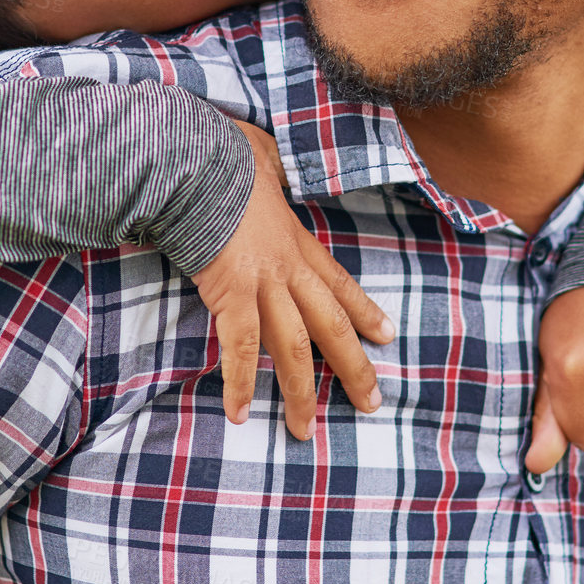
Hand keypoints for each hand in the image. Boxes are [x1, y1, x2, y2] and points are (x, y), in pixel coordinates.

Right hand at [192, 120, 394, 440]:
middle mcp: (288, 268)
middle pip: (331, 327)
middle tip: (370, 404)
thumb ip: (273, 168)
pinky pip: (240, 348)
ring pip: (293, 349)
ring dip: (300, 393)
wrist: (196, 159)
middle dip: (353, 368)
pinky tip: (240, 414)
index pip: (339, 283)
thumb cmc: (224, 153)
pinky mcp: (230, 293)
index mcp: (296, 239)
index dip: (364, 311)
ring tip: (304, 431)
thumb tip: (269, 161)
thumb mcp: (262, 155)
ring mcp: (261, 283)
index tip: (386, 335)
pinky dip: (241, 382)